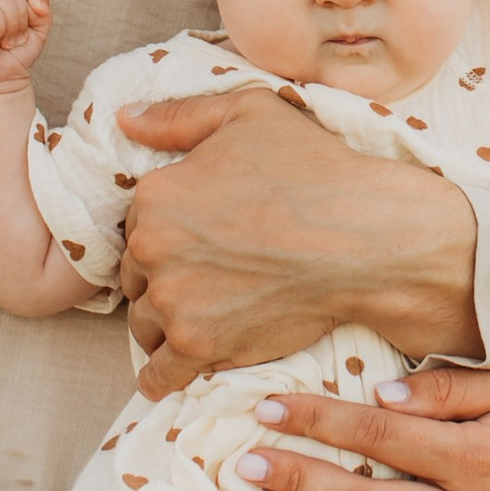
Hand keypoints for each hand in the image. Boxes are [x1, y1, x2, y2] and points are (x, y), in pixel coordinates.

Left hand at [113, 88, 484, 373]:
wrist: (365, 237)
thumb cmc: (314, 168)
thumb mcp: (248, 114)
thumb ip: (179, 115)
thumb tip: (124, 119)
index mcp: (156, 194)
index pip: (139, 224)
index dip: (167, 234)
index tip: (195, 243)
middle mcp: (151, 248)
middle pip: (137, 276)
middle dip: (163, 278)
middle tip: (202, 281)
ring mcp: (173, 300)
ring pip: (146, 323)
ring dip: (164, 324)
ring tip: (195, 321)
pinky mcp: (198, 344)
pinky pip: (159, 373)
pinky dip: (161, 376)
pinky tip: (168, 375)